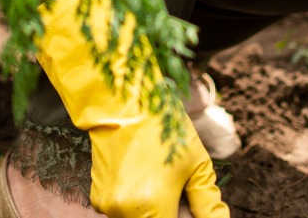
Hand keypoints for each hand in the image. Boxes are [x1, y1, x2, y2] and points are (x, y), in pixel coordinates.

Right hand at [36, 0, 227, 217]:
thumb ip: (208, 203)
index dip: (187, 217)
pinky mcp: (98, 197)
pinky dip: (137, 200)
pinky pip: (125, 209)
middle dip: (173, 212)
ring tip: (160, 176)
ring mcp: (108, 206)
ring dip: (155, 208)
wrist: (121, 101)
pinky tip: (142, 173)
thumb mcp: (196, 164)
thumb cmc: (164, 128)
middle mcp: (125, 212)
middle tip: (179, 188)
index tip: (191, 204)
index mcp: (153, 208)